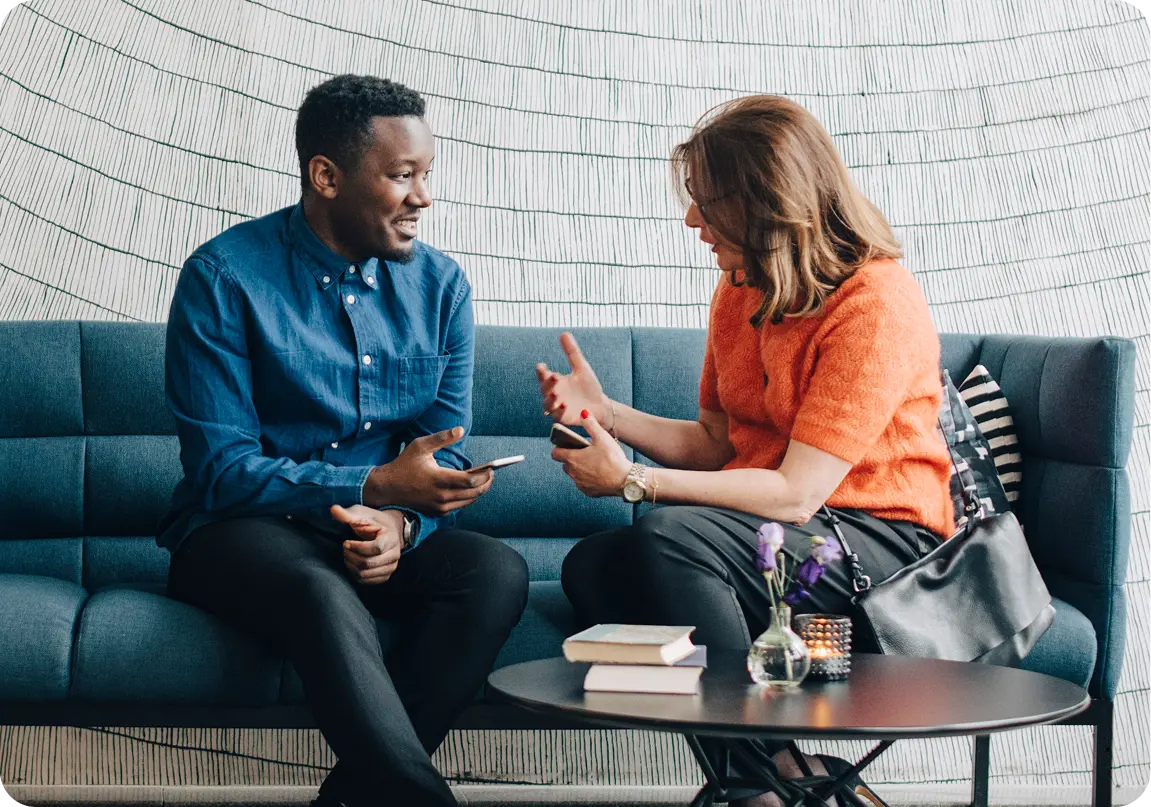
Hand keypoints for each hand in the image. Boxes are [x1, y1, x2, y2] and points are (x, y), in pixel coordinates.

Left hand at [330, 505, 403, 584]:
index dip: (357, 547)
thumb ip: (348, 514)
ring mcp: (391, 567)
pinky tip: (352, 563)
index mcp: (391, 538)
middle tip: (344, 549)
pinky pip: (368, 581)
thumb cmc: (373, 522)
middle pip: (368, 563)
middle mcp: (395, 554)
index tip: (345, 542)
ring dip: (351, 566)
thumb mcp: (361, 514)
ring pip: (366, 574)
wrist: (388, 531)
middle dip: (351, 557)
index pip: (375, 548)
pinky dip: (356, 574)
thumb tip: (333, 509)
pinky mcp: (385, 575)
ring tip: (347, 555)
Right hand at [363, 426, 493, 515]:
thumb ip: (442, 438)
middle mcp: (442, 496)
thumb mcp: (420, 446)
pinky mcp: (437, 512)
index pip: (471, 481)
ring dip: (479, 491)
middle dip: (486, 483)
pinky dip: (467, 498)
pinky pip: (459, 506)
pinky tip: (469, 488)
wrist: (387, 489)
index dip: (485, 475)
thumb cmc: (404, 465)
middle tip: (491, 474)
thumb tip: (461, 429)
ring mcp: (440, 507)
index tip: (491, 468)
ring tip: (484, 480)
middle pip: (475, 493)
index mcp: (440, 479)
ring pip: (469, 501)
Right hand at [537, 332, 608, 427]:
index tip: (541, 366)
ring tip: (556, 393)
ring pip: (548, 404)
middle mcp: (553, 394)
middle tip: (552, 377)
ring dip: (550, 399)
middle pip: (544, 389)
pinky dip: (559, 411)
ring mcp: (557, 406)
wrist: (600, 405)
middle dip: (547, 383)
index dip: (541, 371)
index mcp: (555, 382)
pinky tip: (564, 405)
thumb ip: (572, 352)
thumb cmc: (588, 387)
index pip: (544, 375)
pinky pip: (558, 415)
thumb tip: (564, 333)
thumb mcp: (581, 367)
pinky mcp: (564, 417)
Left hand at [551, 410, 630, 497]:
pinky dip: (588, 479)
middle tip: (584, 452)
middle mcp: (573, 473)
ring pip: (574, 475)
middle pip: (565, 464)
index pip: (555, 454)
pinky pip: (584, 484)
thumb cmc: (613, 459)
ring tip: (593, 463)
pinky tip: (598, 474)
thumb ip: (590, 424)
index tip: (567, 445)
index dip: (559, 448)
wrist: (625, 480)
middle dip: (571, 458)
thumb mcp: (602, 437)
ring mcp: (580, 483)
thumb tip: (583, 413)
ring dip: (579, 469)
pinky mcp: (589, 492)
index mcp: (573, 458)